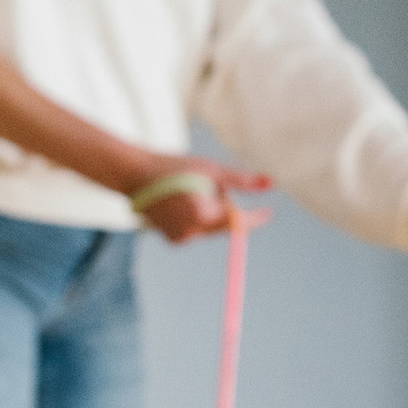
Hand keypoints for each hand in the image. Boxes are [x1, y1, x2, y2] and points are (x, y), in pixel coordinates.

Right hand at [132, 159, 271, 243]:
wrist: (136, 176)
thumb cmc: (174, 168)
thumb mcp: (211, 170)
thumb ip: (242, 181)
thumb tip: (271, 184)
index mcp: (203, 214)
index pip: (238, 222)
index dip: (254, 218)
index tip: (267, 213)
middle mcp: (192, 231)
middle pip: (224, 226)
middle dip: (225, 208)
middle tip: (210, 184)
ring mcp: (181, 238)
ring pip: (210, 228)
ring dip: (210, 213)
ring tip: (190, 190)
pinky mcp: (173, 240)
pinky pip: (196, 231)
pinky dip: (196, 219)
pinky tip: (181, 202)